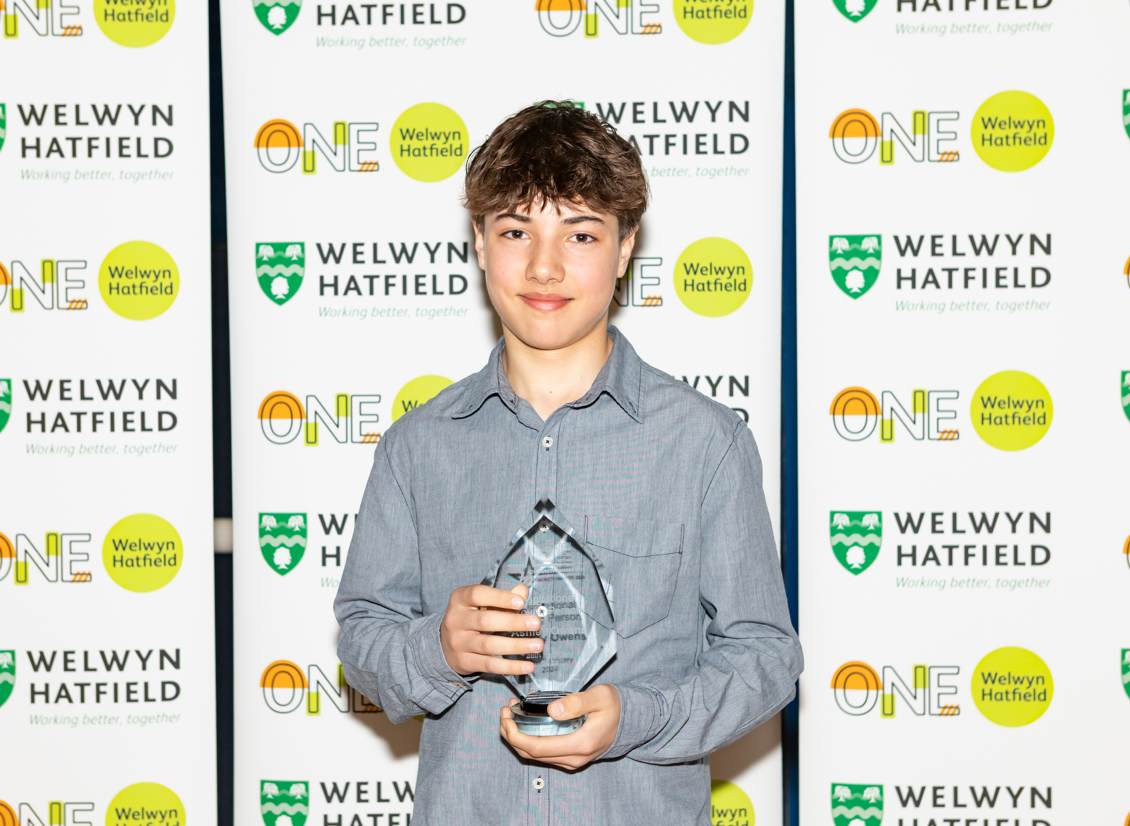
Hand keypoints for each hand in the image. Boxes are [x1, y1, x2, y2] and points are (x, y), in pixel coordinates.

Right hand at [440, 583, 541, 675]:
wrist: (444, 644)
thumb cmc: (469, 618)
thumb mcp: (479, 604)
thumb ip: (502, 597)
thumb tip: (523, 590)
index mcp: (459, 599)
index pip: (478, 595)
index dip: (500, 598)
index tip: (521, 602)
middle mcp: (456, 620)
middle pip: (486, 621)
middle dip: (513, 622)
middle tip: (536, 623)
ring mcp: (458, 642)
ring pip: (489, 645)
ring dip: (516, 645)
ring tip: (537, 645)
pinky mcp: (464, 662)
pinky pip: (490, 665)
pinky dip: (510, 666)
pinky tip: (527, 666)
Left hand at [499, 684, 620, 769]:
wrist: (630, 720)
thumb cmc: (614, 706)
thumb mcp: (599, 697)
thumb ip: (576, 703)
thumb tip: (551, 711)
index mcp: (579, 744)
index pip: (535, 747)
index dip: (514, 733)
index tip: (506, 714)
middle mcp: (573, 758)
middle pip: (530, 754)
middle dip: (511, 733)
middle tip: (505, 710)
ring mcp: (571, 761)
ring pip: (534, 755)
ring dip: (518, 736)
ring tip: (512, 712)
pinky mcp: (570, 757)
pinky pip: (543, 752)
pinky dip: (529, 738)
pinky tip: (526, 719)